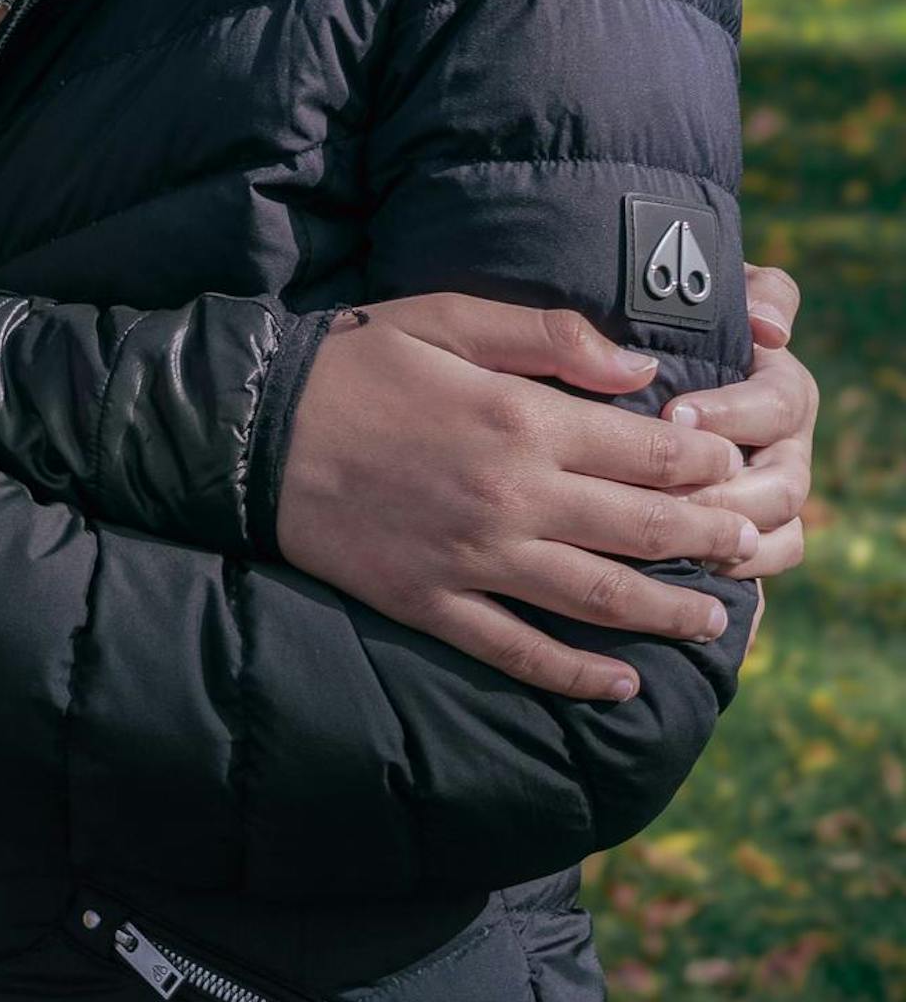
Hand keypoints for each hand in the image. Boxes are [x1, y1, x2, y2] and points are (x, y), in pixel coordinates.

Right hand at [279, 293, 760, 702]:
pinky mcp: (433, 604)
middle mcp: (512, 498)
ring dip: (668, 612)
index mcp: (522, 420)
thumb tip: (637, 367)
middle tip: (749, 544)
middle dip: (708, 538)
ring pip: (599, 599)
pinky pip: (521, 652)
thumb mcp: (449, 318)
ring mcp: (474, 560)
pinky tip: (622, 682)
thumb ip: (548, 336)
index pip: (648, 450)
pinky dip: (578, 675)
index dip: (705, 462)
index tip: (734, 466)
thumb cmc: (354, 359)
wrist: (252, 429)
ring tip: (716, 619)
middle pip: (641, 529)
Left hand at [667, 261, 815, 582]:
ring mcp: (776, 491)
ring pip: (779, 530)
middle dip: (725, 489)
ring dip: (729, 536)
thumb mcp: (720, 292)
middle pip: (784, 483)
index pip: (775, 404)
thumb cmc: (686, 323)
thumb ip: (756, 293)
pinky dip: (738, 568)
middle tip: (664, 489)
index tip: (675, 411)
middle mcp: (789, 444)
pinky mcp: (757, 528)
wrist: (655, 371)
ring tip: (670, 531)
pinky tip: (686, 564)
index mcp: (783, 388)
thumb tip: (771, 327)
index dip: (731, 412)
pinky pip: (768, 560)